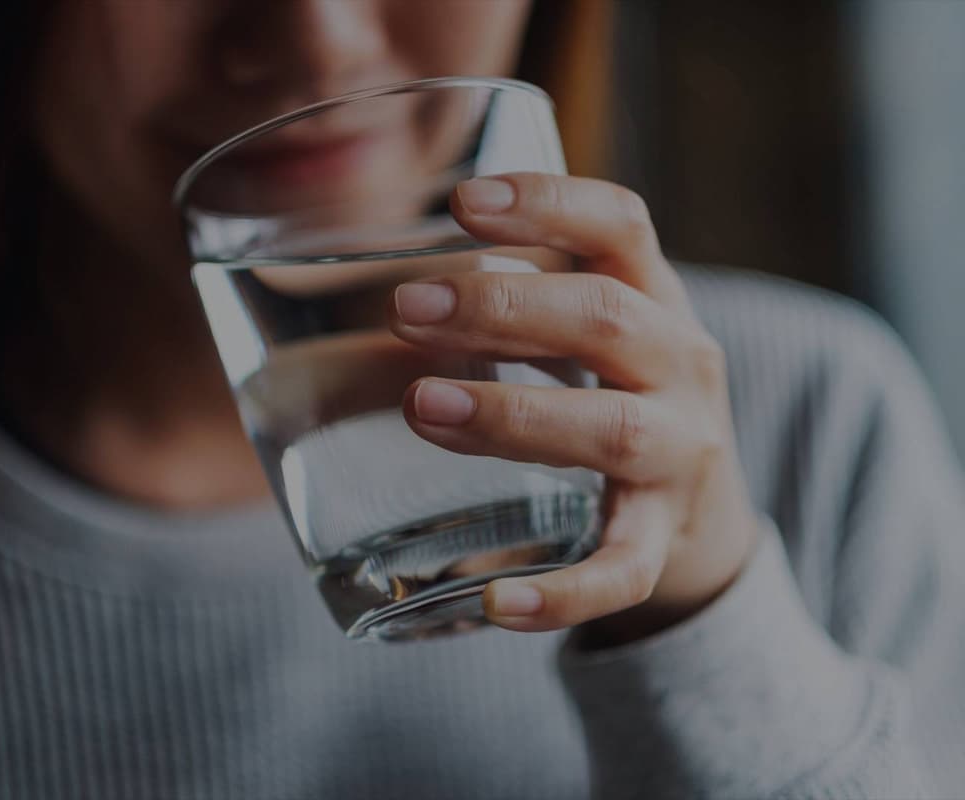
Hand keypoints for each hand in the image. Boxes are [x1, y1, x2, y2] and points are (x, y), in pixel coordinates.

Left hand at [387, 173, 759, 645]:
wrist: (702, 520)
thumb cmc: (616, 399)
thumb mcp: (588, 335)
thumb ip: (514, 300)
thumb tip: (391, 275)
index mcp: (656, 300)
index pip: (620, 227)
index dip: (549, 203)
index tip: (464, 202)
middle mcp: (682, 366)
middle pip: (608, 319)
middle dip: (505, 309)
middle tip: (407, 308)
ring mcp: (682, 455)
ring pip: (614, 430)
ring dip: (515, 415)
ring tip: (424, 407)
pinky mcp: (664, 541)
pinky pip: (622, 570)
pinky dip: (563, 593)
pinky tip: (497, 604)